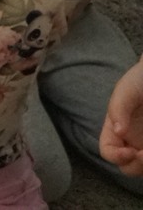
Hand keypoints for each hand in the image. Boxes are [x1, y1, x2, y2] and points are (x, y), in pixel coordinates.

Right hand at [100, 57, 142, 175]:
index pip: (108, 151)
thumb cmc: (140, 80)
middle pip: (127, 166)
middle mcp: (129, 140)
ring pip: (141, 167)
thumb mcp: (126, 90)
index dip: (116, 156)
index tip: (130, 151)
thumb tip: (118, 131)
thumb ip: (119, 108)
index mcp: (114, 129)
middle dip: (134, 165)